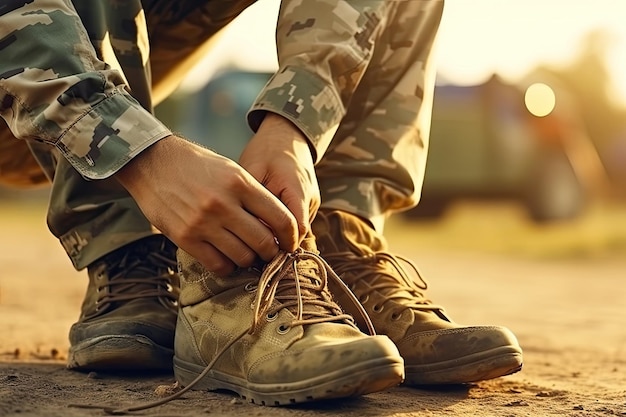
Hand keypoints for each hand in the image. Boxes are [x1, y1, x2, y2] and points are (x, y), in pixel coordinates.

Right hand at [115, 135, 298, 274]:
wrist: (153, 163)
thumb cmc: (198, 166)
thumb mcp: (232, 170)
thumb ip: (255, 196)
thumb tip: (279, 227)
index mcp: (241, 183)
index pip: (281, 219)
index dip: (292, 237)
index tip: (291, 243)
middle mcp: (224, 204)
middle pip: (264, 243)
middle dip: (272, 252)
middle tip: (269, 251)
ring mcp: (203, 223)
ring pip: (243, 257)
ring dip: (249, 259)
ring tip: (246, 252)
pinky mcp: (185, 238)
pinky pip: (218, 264)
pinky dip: (227, 266)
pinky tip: (226, 256)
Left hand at [239, 113, 319, 244]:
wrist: (286, 135)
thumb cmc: (266, 150)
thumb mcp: (252, 171)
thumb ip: (252, 200)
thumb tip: (247, 230)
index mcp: (297, 190)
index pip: (296, 229)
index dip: (278, 244)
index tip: (255, 249)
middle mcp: (310, 199)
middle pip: (297, 234)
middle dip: (276, 245)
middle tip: (249, 250)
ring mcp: (311, 203)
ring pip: (297, 231)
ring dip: (278, 237)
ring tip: (253, 240)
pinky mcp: (307, 204)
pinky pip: (295, 223)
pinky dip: (280, 229)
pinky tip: (260, 230)